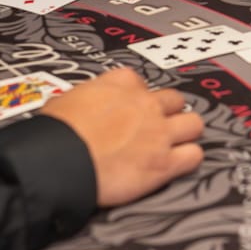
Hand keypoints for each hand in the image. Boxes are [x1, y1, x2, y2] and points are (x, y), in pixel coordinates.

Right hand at [41, 68, 204, 206]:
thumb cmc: (56, 133)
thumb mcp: (66, 100)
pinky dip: (188, 160)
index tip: (131, 109)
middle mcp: (145, 104)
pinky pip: (194, 156)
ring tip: (173, 146)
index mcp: (120, 84)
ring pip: (194, 124)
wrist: (61, 160)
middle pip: (175, 100)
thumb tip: (79, 109)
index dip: (138, 97)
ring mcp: (159, 132)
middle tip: (155, 128)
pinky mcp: (164, 163)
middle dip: (168, 113)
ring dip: (186, 135)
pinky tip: (177, 166)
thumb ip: (85, 100)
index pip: (141, 82)